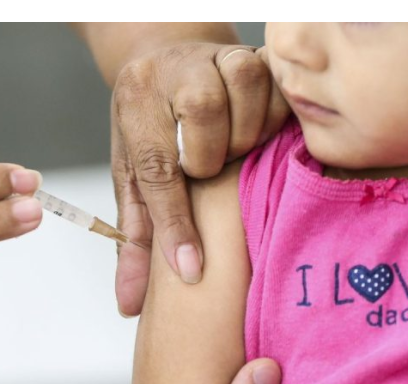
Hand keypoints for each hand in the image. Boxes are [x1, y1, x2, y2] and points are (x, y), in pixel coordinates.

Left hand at [111, 43, 289, 315]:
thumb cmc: (151, 130)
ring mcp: (215, 56)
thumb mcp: (134, 178)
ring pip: (244, 91)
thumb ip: (136, 239)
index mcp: (135, 102)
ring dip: (245, 133)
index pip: (155, 168)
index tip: (190, 271)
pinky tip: (260, 132)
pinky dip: (275, 116)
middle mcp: (173, 70)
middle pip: (203, 116)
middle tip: (211, 171)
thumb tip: (128, 306)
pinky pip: (278, 86)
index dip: (175, 224)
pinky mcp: (254, 53)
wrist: (169, 61)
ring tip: (235, 150)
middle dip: (212, 158)